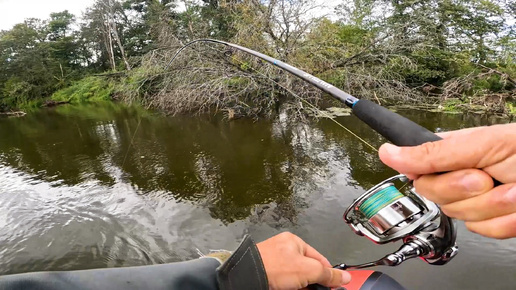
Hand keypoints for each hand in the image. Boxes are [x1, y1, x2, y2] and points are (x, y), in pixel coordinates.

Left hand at [256, 232, 350, 289]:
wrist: (248, 277)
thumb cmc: (273, 267)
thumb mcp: (308, 270)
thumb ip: (327, 274)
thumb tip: (344, 277)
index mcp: (294, 242)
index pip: (318, 258)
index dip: (327, 273)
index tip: (334, 285)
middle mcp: (284, 251)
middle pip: (307, 270)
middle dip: (313, 282)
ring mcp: (275, 264)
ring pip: (296, 278)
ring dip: (302, 287)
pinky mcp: (269, 276)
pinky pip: (285, 283)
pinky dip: (291, 288)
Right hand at [378, 123, 515, 238]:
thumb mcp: (482, 145)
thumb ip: (433, 153)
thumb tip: (389, 152)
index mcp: (452, 153)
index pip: (418, 171)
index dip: (434, 177)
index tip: (461, 172)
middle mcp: (460, 177)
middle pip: (436, 197)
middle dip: (467, 190)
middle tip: (488, 176)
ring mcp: (477, 202)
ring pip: (462, 216)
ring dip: (495, 204)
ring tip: (515, 188)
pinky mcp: (494, 223)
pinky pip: (486, 231)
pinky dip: (507, 220)